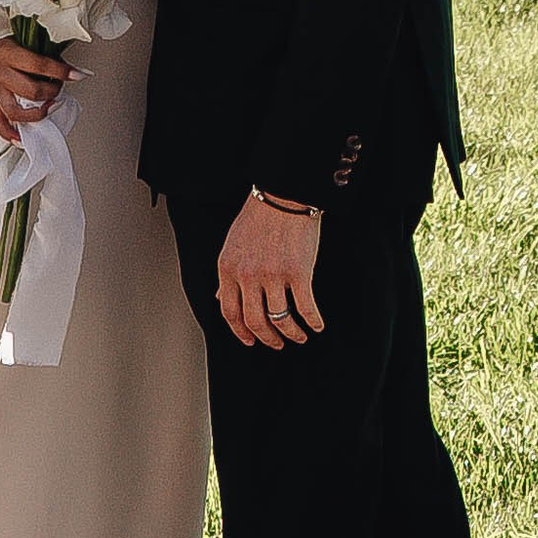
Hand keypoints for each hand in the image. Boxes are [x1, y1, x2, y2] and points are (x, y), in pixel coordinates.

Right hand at [0, 46, 68, 138]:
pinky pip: (0, 122)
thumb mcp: (27, 40)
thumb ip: (46, 54)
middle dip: (51, 91)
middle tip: (59, 86)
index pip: (38, 65)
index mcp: (6, 52)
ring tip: (50, 107)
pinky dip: (11, 133)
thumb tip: (72, 70)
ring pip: (15, 111)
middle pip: (30, 90)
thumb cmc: (12, 42)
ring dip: (37, 113)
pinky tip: (22, 138)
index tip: (76, 74)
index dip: (60, 71)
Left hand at [216, 192, 323, 349]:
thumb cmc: (259, 215)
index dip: (240, 332)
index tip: (250, 341)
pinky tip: (317, 325)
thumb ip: (228, 273)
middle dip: (267, 338)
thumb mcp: (233, 243)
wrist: (284, 193)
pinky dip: (313, 321)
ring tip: (299, 337)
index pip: (229, 312)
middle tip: (277, 344)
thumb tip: (220, 297)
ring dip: (292, 334)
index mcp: (228, 268)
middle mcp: (248, 275)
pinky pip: (305, 307)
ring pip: (281, 320)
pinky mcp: (298, 273)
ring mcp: (273, 275)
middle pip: (255, 321)